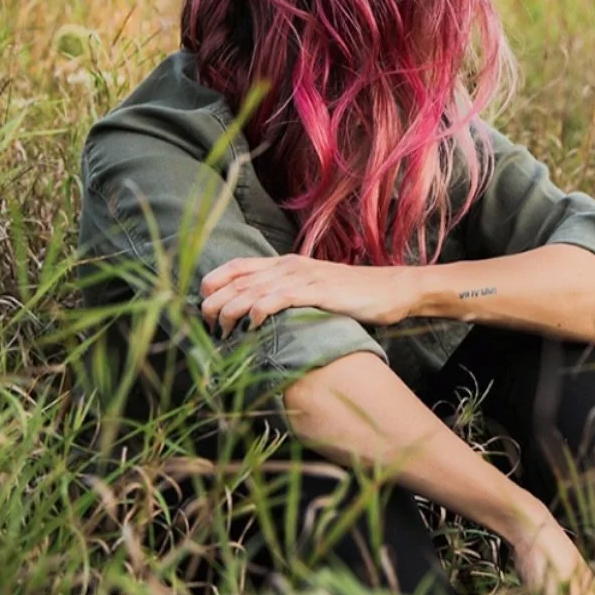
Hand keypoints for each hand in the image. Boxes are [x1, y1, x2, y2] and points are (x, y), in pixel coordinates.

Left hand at [199, 254, 419, 336]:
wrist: (392, 289)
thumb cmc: (354, 296)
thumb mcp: (315, 291)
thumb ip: (289, 295)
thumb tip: (262, 316)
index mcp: (286, 263)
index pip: (237, 266)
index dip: (214, 283)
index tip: (202, 305)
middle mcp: (289, 265)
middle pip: (238, 279)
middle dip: (215, 302)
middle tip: (207, 326)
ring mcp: (303, 277)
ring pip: (251, 290)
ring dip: (230, 311)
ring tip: (221, 331)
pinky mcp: (317, 291)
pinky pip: (278, 298)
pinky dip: (258, 310)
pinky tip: (251, 326)